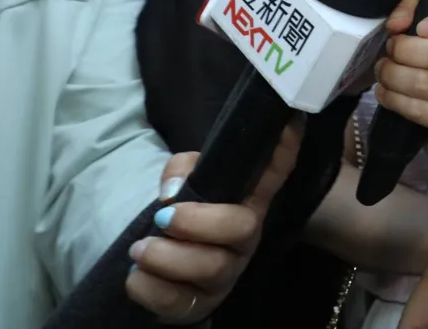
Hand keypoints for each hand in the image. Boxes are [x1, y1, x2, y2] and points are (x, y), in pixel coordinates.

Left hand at [126, 120, 301, 323]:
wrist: (158, 266)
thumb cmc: (179, 215)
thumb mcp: (182, 182)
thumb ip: (180, 172)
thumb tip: (172, 193)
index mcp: (247, 201)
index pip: (274, 173)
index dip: (283, 150)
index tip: (292, 120)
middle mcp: (245, 239)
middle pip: (243, 228)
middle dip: (199, 222)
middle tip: (162, 217)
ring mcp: (226, 276)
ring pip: (211, 269)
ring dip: (167, 257)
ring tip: (140, 249)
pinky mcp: (200, 306)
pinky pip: (179, 303)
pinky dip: (149, 289)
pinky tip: (135, 276)